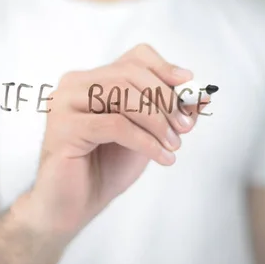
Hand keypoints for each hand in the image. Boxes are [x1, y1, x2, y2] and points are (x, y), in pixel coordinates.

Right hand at [22, 44, 201, 235]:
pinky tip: (161, 157)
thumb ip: (169, 113)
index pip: (135, 58)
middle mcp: (74, 85)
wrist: (73, 205)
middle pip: (130, 73)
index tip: (191, 91)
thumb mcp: (146, 134)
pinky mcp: (62, 127)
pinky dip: (145, 141)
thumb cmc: (105, 167)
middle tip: (186, 127)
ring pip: (122, 94)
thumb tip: (202, 95)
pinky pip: (114, 124)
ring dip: (157, 120)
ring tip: (173, 145)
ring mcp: (64, 104)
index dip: (166, 70)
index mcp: (92, 79)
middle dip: (165, 99)